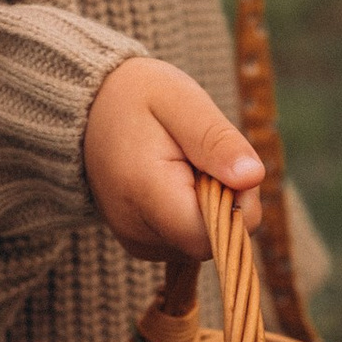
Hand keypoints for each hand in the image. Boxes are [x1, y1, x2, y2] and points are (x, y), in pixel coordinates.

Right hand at [83, 56, 261, 260]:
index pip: (214, 234)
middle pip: (214, 241)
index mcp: (145, 193)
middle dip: (227, 202)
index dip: (237, 204)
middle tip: (204, 156)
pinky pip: (188, 241)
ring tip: (185, 165)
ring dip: (211, 206)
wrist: (88, 110)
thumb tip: (253, 178)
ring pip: (204, 243)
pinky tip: (176, 181)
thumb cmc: (137, 97)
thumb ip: (216, 140)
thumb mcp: (180, 100)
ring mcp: (138, 243)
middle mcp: (137, 230)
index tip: (224, 163)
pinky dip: (195, 213)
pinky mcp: (142, 244)